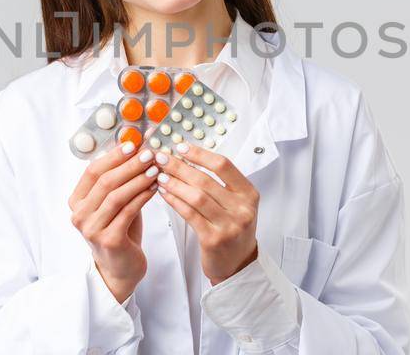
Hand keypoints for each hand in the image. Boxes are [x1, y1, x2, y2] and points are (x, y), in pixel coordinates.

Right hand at [68, 140, 160, 302]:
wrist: (121, 268)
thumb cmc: (119, 230)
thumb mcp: (115, 203)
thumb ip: (120, 180)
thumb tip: (136, 147)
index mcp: (76, 201)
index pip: (92, 172)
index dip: (113, 156)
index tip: (133, 144)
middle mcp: (79, 215)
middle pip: (105, 182)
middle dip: (129, 165)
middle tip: (149, 154)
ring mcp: (92, 229)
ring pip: (116, 196)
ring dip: (138, 179)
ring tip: (155, 168)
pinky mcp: (109, 240)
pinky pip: (128, 211)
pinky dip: (143, 196)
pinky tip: (155, 187)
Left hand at [154, 142, 259, 284]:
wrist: (238, 263)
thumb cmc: (232, 229)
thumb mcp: (236, 203)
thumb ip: (220, 183)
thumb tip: (188, 157)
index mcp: (249, 194)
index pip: (223, 166)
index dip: (200, 154)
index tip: (181, 146)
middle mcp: (242, 208)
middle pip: (206, 180)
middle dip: (180, 167)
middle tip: (162, 158)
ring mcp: (229, 225)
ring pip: (196, 197)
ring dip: (174, 183)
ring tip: (159, 175)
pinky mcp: (213, 239)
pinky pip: (189, 214)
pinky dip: (174, 201)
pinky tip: (164, 193)